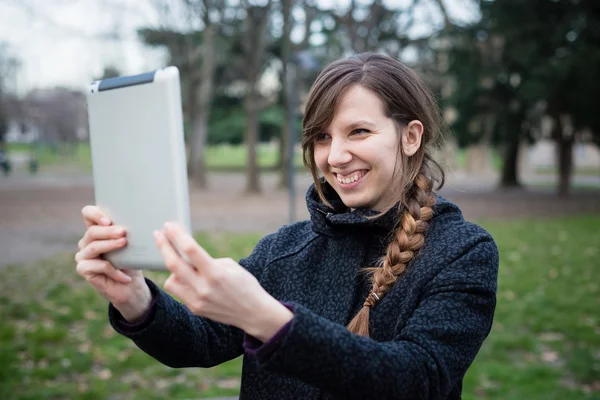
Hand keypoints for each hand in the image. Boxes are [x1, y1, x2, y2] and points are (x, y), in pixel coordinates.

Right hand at [75, 206, 151, 322]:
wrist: (132, 286)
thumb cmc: (132, 262)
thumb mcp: (132, 245)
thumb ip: (128, 233)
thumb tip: (138, 221)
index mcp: (98, 230)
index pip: (88, 213)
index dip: (95, 214)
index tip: (108, 221)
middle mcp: (87, 241)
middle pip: (92, 231)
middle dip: (108, 231)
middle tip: (123, 233)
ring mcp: (83, 255)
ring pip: (93, 247)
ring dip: (110, 245)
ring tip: (124, 244)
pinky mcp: (83, 269)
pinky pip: (98, 266)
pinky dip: (114, 270)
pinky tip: (126, 276)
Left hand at [154, 222, 293, 341]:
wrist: (253, 313)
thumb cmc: (245, 285)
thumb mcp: (231, 266)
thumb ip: (208, 260)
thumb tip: (188, 255)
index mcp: (216, 273)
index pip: (191, 250)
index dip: (177, 235)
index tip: (169, 225)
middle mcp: (204, 288)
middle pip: (174, 264)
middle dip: (163, 246)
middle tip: (157, 234)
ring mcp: (197, 301)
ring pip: (171, 279)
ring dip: (172, 267)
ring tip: (181, 261)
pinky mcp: (195, 308)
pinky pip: (178, 291)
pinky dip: (180, 280)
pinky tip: (187, 276)